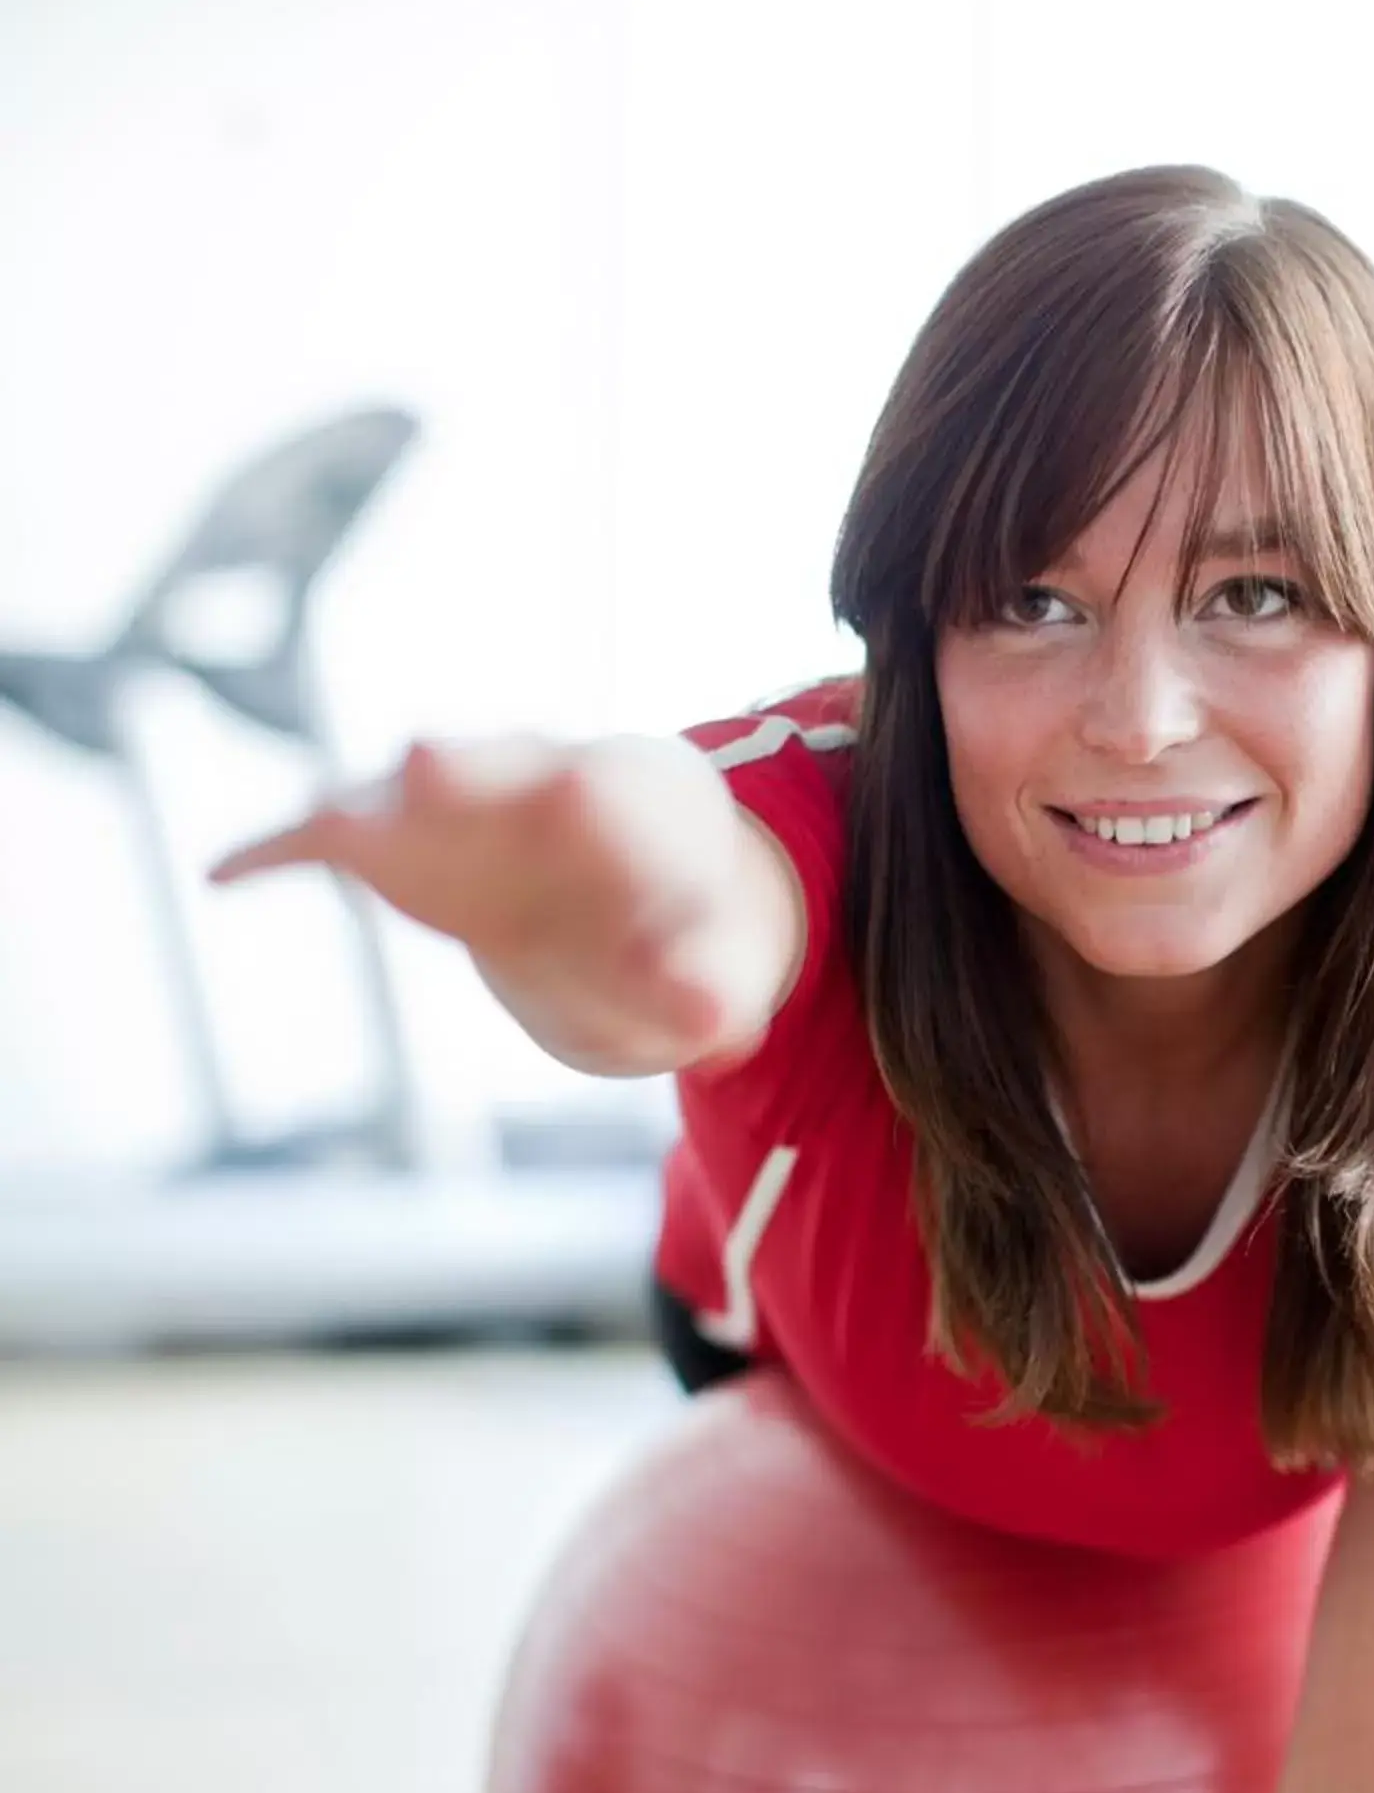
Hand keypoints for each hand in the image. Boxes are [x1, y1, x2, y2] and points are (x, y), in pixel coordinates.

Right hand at [209, 731, 760, 1044]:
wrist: (631, 892)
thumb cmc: (682, 924)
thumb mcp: (719, 964)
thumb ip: (713, 991)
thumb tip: (728, 1032)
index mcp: (633, 799)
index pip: (620, 792)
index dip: (600, 799)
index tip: (579, 792)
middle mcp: (534, 779)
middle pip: (497, 766)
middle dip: (462, 768)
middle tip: (424, 761)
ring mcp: (453, 809)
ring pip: (398, 800)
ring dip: (364, 807)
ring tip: (325, 823)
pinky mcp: (394, 846)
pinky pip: (328, 839)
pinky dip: (282, 851)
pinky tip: (226, 872)